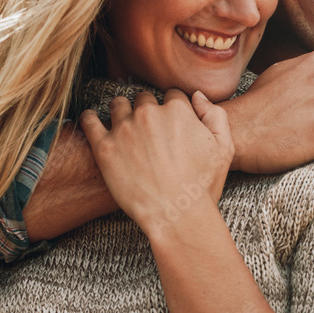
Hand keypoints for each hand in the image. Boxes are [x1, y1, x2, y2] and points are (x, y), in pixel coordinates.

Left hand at [79, 89, 233, 236]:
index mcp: (178, 110)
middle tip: (148, 131)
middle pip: (144, 99)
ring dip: (121, 112)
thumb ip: (215, 115)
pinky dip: (90, 118)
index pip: (172, 96)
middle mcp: (149, 113)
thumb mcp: (224, 148)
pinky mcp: (104, 148)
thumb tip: (196, 96)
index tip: (169, 124)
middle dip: (147, 111)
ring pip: (117, 105)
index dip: (172, 109)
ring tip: (123, 127)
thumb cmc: (202, 186)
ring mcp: (124, 129)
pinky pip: (89, 121)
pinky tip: (92, 122)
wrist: (178, 216)